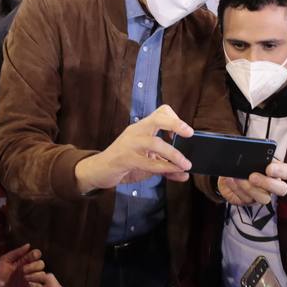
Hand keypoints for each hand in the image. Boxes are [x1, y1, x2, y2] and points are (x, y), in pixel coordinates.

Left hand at [0, 243, 43, 286]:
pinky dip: (38, 285)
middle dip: (33, 266)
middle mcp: (30, 270)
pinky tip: (29, 285)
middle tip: (23, 270)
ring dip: (36, 275)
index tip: (30, 257)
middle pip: (41, 264)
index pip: (36, 254)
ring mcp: (32, 280)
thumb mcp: (5, 260)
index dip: (35, 255)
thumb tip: (29, 245)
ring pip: (43, 275)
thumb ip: (16, 252)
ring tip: (25, 279)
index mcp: (24, 261)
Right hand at [74, 105, 193, 192]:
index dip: (174, 119)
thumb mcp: (147, 163)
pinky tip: (174, 172)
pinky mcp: (125, 159)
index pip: (160, 112)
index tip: (184, 133)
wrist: (98, 170)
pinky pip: (148, 162)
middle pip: (157, 118)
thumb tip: (185, 174)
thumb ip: (166, 167)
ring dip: (173, 154)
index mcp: (141, 128)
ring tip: (185, 164)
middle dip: (175, 123)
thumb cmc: (124, 163)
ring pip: (154, 143)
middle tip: (189, 133)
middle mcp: (135, 131)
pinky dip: (164, 167)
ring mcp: (129, 144)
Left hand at [218, 160, 286, 205]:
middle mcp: (272, 185)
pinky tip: (230, 180)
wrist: (228, 170)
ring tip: (237, 178)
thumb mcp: (247, 154)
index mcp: (276, 170)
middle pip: (281, 189)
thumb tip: (249, 154)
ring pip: (263, 198)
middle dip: (267, 183)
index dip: (280, 171)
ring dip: (249, 188)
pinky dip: (236, 189)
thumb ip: (252, 154)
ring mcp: (262, 195)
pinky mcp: (249, 201)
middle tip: (252, 177)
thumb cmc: (242, 160)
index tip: (269, 168)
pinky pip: (245, 199)